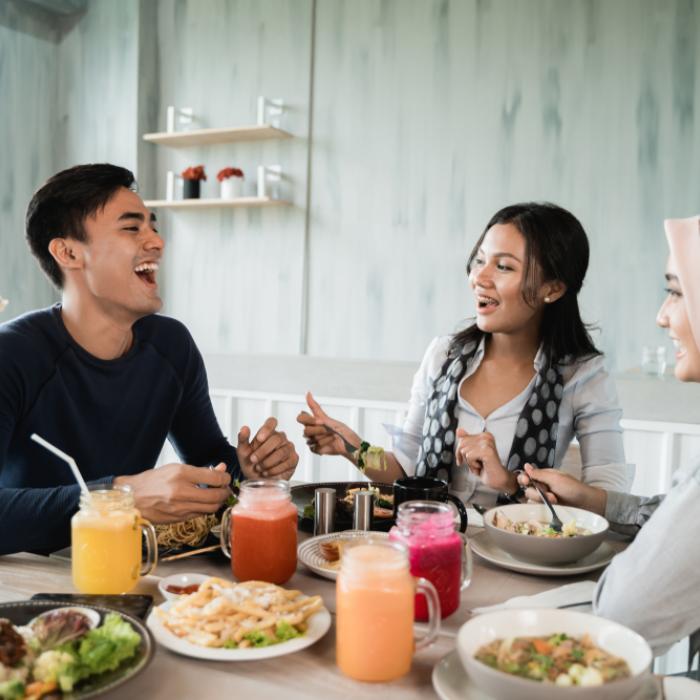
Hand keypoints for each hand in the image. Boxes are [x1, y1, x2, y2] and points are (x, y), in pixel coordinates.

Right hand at [114, 462, 230, 523]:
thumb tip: (221, 468)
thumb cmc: (153, 481)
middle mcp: (182, 492)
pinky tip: (204, 503)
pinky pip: (200, 515)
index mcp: (181, 474)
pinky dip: (206, 509)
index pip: (214, 478)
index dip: (225, 478)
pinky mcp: (178, 519)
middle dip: (225, 492)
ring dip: (218, 502)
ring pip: (211, 508)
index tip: (225, 477)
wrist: (132, 499)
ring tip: (217, 496)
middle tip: (225, 488)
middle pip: (216, 496)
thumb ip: (200, 471)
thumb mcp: (176, 468)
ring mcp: (180, 507)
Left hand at [236, 417, 298, 479]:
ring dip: (268, 462)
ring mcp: (289, 448)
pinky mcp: (294, 459)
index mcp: (268, 432)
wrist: (257, 480)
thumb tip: (244, 428)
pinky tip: (267, 472)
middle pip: (277, 438)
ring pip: (282, 452)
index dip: (267, 429)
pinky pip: (287, 463)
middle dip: (263, 451)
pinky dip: (274, 470)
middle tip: (253, 460)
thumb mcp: (243, 452)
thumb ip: (243, 439)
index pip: (272, 422)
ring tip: (259, 468)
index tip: (259, 439)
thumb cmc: (251, 463)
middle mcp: (281, 438)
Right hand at [296, 392, 359, 458]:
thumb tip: (308, 393)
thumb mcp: (327, 417)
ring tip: (332, 436)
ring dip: (323, 438)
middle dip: (319, 430)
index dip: (308, 420)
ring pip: (310, 439)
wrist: (348, 443)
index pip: (300, 418)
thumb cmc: (340, 429)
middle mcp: (311, 431)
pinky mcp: (315, 449)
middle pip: (306, 430)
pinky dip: (323, 445)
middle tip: (328, 430)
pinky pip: (314, 447)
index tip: (320, 421)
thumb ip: (315, 407)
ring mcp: (312, 440)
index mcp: (312, 422)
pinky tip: (330, 443)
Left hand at [455, 429, 515, 492]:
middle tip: (476, 463)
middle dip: (465, 457)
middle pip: (462, 444)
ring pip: (464, 450)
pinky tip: (482, 466)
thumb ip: (466, 440)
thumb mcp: (472, 453)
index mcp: (484, 435)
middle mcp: (487, 436)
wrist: (498, 478)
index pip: (462, 439)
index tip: (464, 460)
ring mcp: (488, 443)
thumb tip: (458, 430)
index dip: (460, 452)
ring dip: (470, 462)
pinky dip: (472, 465)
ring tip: (480, 465)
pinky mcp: (487, 451)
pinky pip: (469, 456)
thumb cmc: (486, 467)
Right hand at [517, 464, 606, 514]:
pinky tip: (552, 505)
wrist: (586, 504)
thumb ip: (539, 474)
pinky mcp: (546, 507)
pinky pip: (536, 506)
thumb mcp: (555, 478)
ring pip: (531, 498)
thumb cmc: (573, 488)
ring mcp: (544, 497)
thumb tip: (525, 465)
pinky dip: (543, 506)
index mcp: (544, 475)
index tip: (526, 480)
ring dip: (542, 499)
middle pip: (527, 488)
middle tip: (549, 494)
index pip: (527, 475)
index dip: (524, 478)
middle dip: (537, 492)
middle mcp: (542, 485)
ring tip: (555, 500)